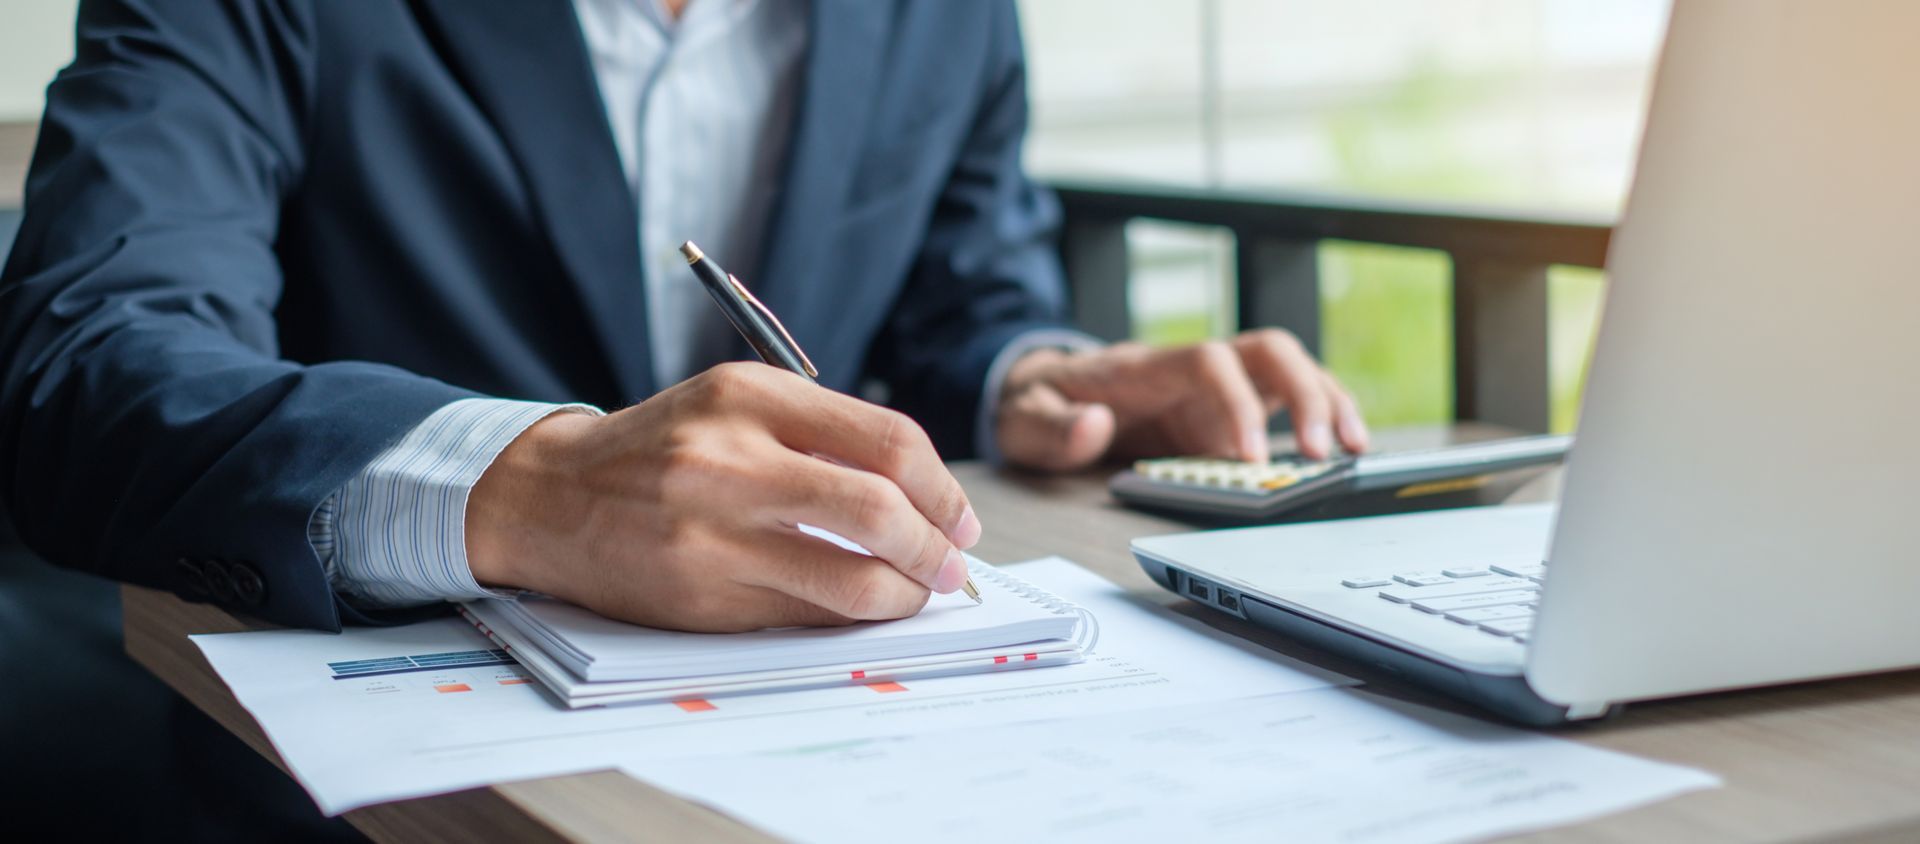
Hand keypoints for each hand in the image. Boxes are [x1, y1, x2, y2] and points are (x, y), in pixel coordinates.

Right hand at [464, 363, 982, 631]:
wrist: (551, 496)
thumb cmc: (661, 450)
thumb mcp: (734, 405)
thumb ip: (821, 433)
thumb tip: (925, 496)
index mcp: (749, 396)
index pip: (886, 440)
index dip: (943, 487)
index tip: (960, 517)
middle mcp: (731, 459)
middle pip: (879, 508)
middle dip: (936, 546)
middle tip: (953, 564)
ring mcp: (713, 532)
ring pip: (852, 578)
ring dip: (905, 592)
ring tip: (917, 591)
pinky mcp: (702, 594)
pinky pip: (806, 614)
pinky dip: (852, 615)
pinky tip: (864, 607)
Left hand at [995, 329, 1369, 470]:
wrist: (1046, 391)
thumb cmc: (1042, 402)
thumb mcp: (1024, 418)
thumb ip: (1053, 427)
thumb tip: (1094, 426)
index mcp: (1150, 365)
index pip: (1210, 364)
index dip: (1238, 403)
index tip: (1250, 456)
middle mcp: (1196, 367)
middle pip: (1270, 352)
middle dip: (1304, 395)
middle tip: (1319, 452)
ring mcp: (1221, 387)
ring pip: (1292, 370)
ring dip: (1329, 403)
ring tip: (1354, 452)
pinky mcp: (1232, 410)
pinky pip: (1289, 402)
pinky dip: (1322, 420)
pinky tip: (1342, 454)